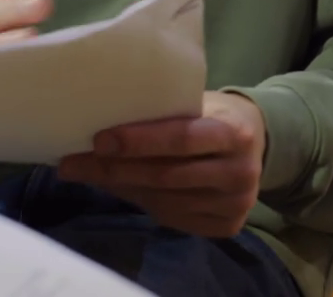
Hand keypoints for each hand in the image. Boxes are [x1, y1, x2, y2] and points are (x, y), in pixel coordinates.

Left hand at [57, 91, 267, 237]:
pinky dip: (142, 203)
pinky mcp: (227, 225)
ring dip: (122, 188)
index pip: (183, 138)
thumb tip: (100, 132)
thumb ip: (163, 119)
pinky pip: (173, 218)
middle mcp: (240, 172)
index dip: (140, 141)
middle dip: (116, 169)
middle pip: (166, 175)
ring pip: (165, 200)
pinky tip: (122, 189)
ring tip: (88, 174)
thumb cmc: (215, 115)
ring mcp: (236, 203)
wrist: (257, 140)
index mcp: (235, 132)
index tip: (99, 140)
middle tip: (75, 163)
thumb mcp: (198, 105)